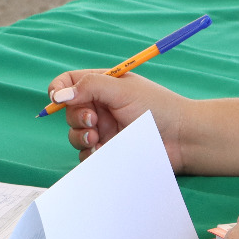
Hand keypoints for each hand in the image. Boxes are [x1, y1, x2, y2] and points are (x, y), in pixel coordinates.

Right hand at [47, 70, 189, 166]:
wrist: (182, 139)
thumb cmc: (158, 107)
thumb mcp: (122, 89)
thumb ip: (89, 87)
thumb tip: (58, 95)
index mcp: (103, 86)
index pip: (69, 83)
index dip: (58, 90)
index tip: (56, 99)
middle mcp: (100, 107)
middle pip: (68, 111)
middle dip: (75, 116)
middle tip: (93, 120)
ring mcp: (104, 131)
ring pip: (74, 135)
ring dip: (80, 136)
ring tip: (98, 138)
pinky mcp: (108, 152)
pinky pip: (86, 155)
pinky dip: (90, 154)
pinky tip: (105, 151)